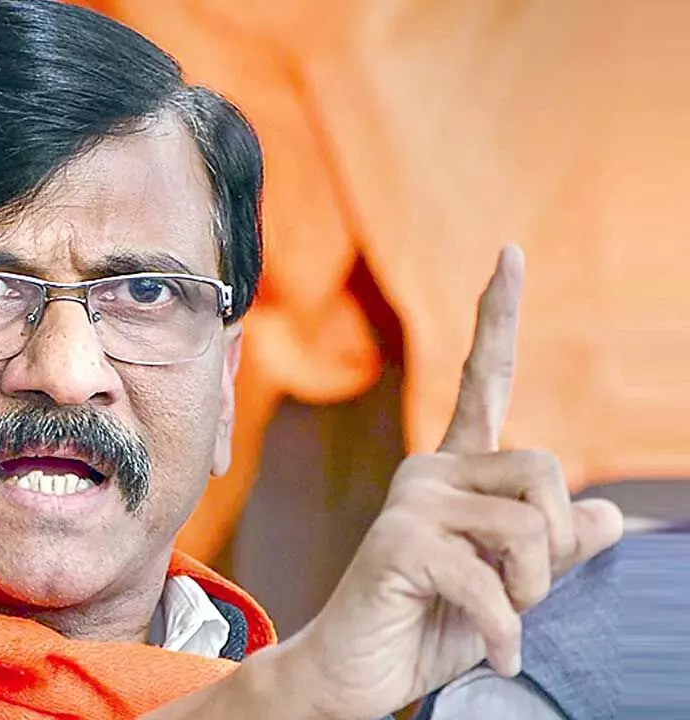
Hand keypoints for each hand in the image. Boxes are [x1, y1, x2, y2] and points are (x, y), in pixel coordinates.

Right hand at [280, 246, 623, 717]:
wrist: (354, 672)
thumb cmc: (428, 624)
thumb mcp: (510, 585)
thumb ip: (555, 545)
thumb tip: (612, 515)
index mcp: (454, 470)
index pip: (481, 381)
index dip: (497, 318)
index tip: (509, 254)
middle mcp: (429, 472)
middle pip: (545, 469)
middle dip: (559, 545)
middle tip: (527, 592)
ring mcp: (410, 503)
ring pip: (531, 527)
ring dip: (533, 593)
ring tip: (501, 623)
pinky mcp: (399, 543)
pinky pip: (494, 584)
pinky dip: (504, 633)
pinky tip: (493, 654)